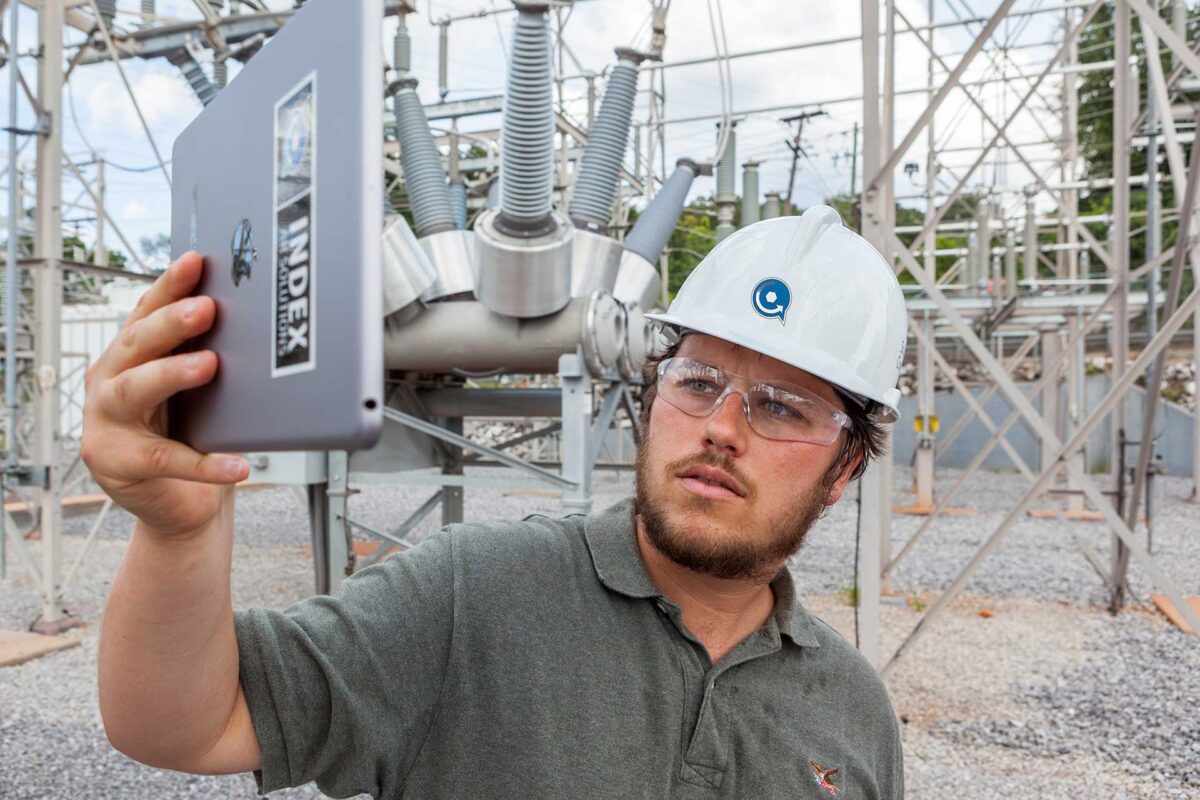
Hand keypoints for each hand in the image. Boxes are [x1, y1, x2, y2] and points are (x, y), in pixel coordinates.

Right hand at [81, 252, 248, 537]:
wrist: (184, 504)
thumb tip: (259, 319)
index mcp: (127, 356)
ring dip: (172, 373)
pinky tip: (237, 465)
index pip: (146, 312)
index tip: (196, 261)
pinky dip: (205, 464)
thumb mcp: (201, 391)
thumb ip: (208, 356)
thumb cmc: (195, 436)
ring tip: (210, 365)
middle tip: (206, 308)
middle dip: (171, 323)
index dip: (169, 285)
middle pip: (135, 344)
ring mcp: (105, 423)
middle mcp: (107, 382)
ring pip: (135, 391)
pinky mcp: (116, 464)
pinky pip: (166, 460)